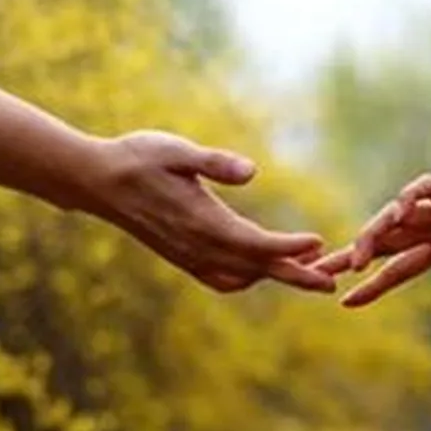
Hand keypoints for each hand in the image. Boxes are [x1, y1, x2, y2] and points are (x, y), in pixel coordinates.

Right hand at [80, 130, 334, 293]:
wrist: (97, 181)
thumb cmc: (139, 157)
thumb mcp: (177, 150)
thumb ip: (214, 162)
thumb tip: (251, 172)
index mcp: (202, 221)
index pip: (256, 242)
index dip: (289, 246)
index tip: (319, 243)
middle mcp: (198, 246)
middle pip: (257, 267)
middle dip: (296, 274)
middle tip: (332, 281)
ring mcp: (189, 257)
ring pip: (241, 276)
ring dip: (275, 276)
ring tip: (308, 273)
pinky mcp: (182, 258)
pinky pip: (221, 279)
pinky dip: (247, 279)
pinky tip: (260, 270)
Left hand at [316, 153, 430, 333]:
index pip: (399, 268)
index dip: (372, 285)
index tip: (345, 302)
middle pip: (384, 243)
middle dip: (349, 256)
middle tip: (313, 271)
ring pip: (396, 219)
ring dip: (373, 237)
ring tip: (354, 262)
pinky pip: (425, 190)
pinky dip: (409, 199)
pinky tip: (394, 214)